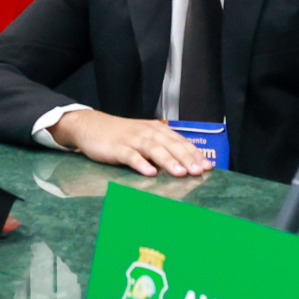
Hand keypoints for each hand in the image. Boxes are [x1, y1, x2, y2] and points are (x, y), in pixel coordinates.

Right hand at [52, 109, 212, 177]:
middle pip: (170, 145)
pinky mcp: (117, 147)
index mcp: (156, 130)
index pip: (180, 141)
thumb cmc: (121, 135)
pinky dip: (141, 164)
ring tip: (180, 173)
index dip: (194, 153)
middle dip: (186, 158)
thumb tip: (184, 164)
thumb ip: (162, 148)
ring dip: (168, 161)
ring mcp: (131, 139)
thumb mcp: (144, 137)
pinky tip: (149, 173)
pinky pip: (130, 156)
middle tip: (199, 171)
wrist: (91, 125)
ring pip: (154, 149)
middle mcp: (147, 132)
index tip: (208, 166)